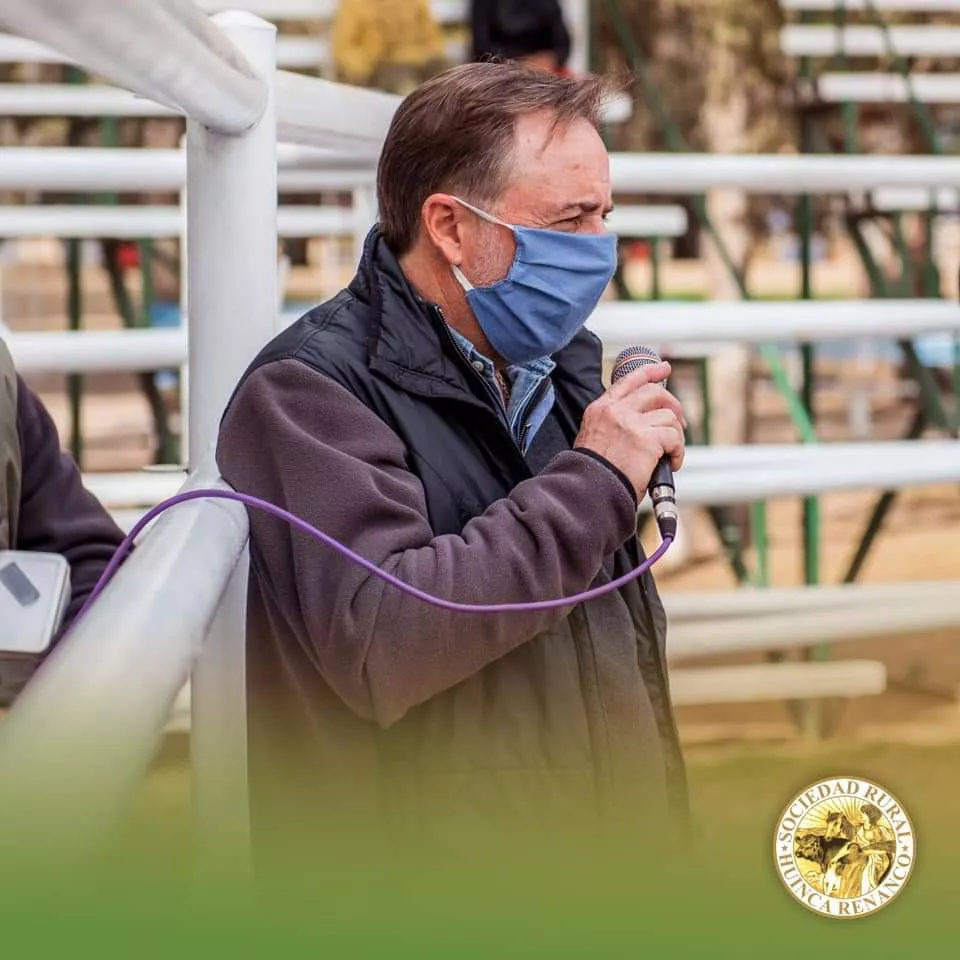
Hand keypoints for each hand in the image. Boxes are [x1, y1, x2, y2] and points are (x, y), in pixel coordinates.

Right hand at [574, 361, 686, 501]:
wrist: (590, 490)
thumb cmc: (594, 473)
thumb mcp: (594, 438)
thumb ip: (613, 424)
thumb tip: (643, 422)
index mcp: (600, 409)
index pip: (629, 381)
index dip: (650, 371)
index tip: (664, 368)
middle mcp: (615, 411)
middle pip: (654, 392)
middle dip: (673, 404)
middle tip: (679, 422)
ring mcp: (631, 423)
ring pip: (668, 416)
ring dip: (675, 436)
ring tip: (670, 454)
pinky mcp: (647, 439)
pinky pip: (674, 438)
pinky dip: (678, 452)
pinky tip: (672, 463)